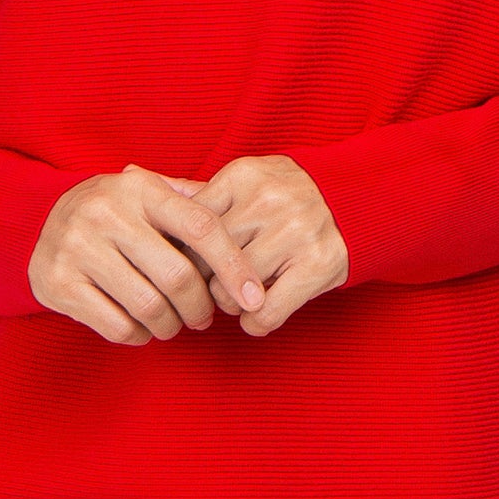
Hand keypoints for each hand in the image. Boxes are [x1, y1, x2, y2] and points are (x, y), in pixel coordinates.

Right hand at [27, 163, 266, 344]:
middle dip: (200, 306)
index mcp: (140, 189)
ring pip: (149, 306)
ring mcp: (79, 248)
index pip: (201, 226)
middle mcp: (106, 213)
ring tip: (174, 323)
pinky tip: (142, 328)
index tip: (254, 296)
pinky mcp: (59, 283)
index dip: (234, 265)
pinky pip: (117, 326)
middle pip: (177, 275)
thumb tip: (244, 218)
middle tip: (203, 317)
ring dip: (171, 325)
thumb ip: (190, 201)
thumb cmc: (113, 212)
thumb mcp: (147, 193)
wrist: (38, 222)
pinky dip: (139, 336)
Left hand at [161, 154, 348, 335]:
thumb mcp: (248, 180)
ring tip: (239, 298)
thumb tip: (140, 179)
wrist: (358, 196)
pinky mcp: (318, 264)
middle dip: (203, 281)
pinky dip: (256, 323)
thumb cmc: (289, 193)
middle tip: (211, 287)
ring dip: (230, 304)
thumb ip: (204, 193)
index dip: (183, 252)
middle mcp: (268, 200)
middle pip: (205, 260)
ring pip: (231, 291)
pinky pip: (266, 311)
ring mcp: (295, 232)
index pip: (189, 225)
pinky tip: (257, 317)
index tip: (186, 266)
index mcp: (243, 175)